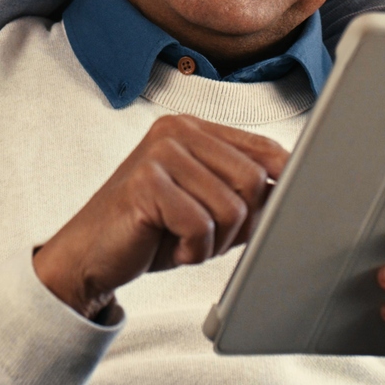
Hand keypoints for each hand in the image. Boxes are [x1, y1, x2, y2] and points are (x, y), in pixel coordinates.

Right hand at [32, 115, 287, 318]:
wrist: (89, 255)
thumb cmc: (148, 231)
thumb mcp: (205, 207)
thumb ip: (244, 194)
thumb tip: (295, 193)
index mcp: (194, 129)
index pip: (265, 148)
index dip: (285, 184)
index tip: (286, 210)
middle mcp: (176, 131)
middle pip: (254, 179)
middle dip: (241, 223)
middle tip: (209, 237)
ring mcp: (159, 153)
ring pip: (230, 207)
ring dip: (214, 242)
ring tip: (185, 241)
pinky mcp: (145, 183)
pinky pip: (200, 226)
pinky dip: (193, 250)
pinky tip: (171, 248)